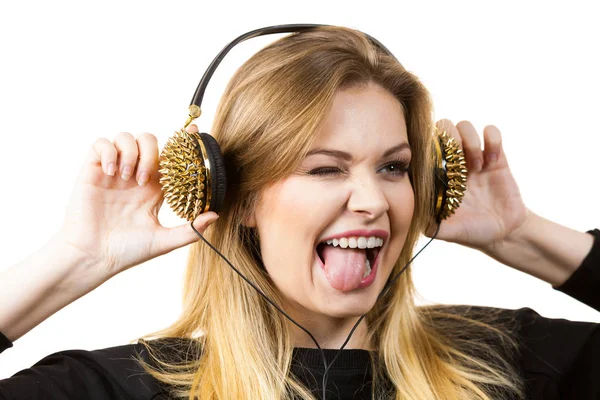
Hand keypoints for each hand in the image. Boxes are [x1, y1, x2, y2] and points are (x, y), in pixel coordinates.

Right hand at [55, 124, 217, 279]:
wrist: (94, 257)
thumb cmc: (127, 251)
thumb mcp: (164, 241)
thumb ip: (190, 230)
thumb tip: (215, 215)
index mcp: (154, 188)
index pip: (169, 156)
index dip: (182, 142)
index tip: (194, 132)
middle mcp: (135, 175)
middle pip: (148, 140)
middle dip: (151, 154)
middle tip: (145, 179)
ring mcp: (113, 171)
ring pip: (125, 137)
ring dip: (130, 153)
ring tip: (127, 178)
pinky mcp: (92, 170)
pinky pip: (101, 143)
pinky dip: (109, 153)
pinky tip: (111, 173)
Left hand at [426, 120, 530, 251]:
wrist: (504, 232)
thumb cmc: (472, 232)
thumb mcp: (449, 232)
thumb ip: (433, 227)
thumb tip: (416, 223)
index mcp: (438, 175)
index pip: (425, 147)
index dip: (429, 149)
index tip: (439, 165)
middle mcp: (453, 162)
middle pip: (443, 128)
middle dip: (449, 137)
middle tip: (458, 159)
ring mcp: (474, 157)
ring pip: (464, 126)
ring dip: (470, 141)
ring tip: (477, 165)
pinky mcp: (496, 156)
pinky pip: (491, 132)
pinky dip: (492, 140)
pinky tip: (493, 161)